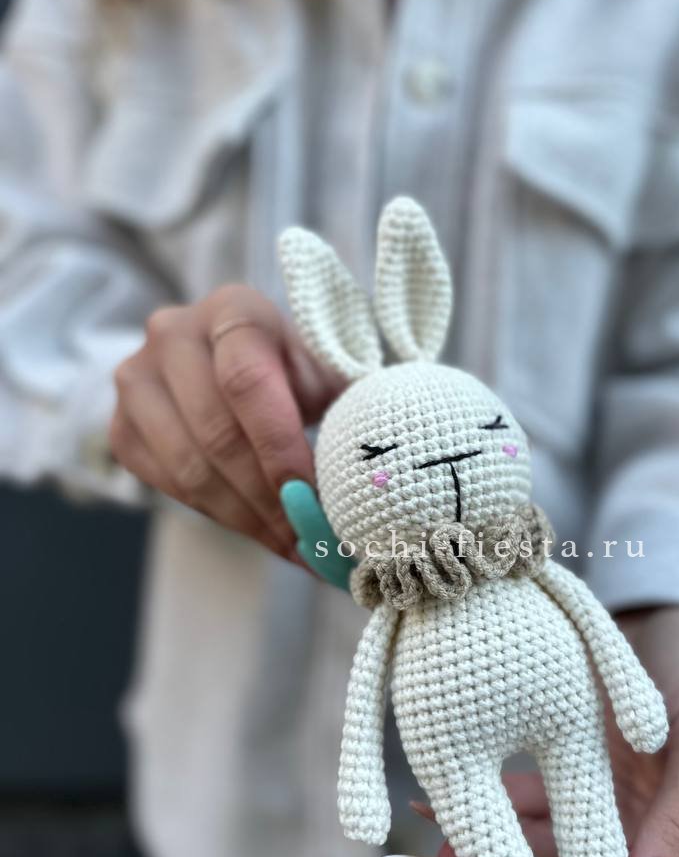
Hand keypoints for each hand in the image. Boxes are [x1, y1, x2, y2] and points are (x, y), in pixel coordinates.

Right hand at [109, 285, 342, 559]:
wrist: (233, 362)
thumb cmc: (296, 368)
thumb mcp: (328, 369)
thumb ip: (349, 406)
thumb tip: (377, 473)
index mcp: (233, 309)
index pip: (246, 380)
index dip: (279, 445)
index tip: (312, 496)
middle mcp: (173, 334)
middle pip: (217, 433)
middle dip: (269, 498)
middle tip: (312, 539)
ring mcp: (137, 379)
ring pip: (190, 468)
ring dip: (249, 519)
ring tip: (296, 547)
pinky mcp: (123, 425)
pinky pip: (170, 486)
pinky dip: (222, 517)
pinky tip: (263, 533)